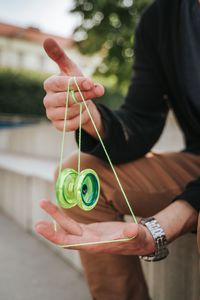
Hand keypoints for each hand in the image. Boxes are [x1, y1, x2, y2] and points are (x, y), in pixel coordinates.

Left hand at [35, 200, 154, 254]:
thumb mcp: (137, 235)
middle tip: (37, 222)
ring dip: (56, 217)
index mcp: (96, 244)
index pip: (71, 242)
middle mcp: (89, 241)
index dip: (55, 236)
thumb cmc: (139, 239)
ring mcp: (89, 236)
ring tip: (44, 203)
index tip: (42, 228)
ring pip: (68, 228)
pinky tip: (57, 212)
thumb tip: (132, 230)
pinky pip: (74, 225)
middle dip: (50, 229)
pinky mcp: (91, 230)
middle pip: (65, 236)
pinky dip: (64, 219)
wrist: (140, 240)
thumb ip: (134, 233)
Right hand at [43, 38, 104, 135]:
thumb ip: (61, 57)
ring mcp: (51, 114)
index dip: (76, 83)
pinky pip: (70, 125)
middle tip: (94, 92)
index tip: (90, 82)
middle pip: (65, 99)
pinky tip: (83, 113)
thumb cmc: (76, 84)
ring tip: (86, 102)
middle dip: (83, 95)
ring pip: (69, 112)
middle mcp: (47, 100)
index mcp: (49, 84)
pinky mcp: (57, 126)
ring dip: (83, 107)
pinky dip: (81, 119)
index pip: (60, 83)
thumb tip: (47, 39)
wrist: (82, 103)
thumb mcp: (72, 69)